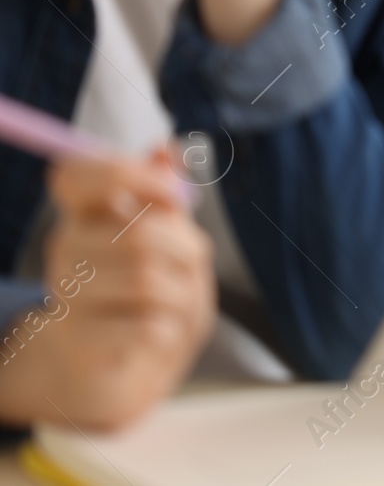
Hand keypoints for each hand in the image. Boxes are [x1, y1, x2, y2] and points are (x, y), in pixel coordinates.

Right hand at [0, 152, 216, 430]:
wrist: (116, 363)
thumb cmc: (142, 287)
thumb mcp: (161, 234)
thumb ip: (162, 192)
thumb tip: (163, 147)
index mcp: (83, 213)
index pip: (75, 173)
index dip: (127, 173)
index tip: (173, 194)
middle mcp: (65, 249)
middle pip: (137, 234)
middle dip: (186, 250)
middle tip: (193, 265)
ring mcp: (66, 296)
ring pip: (148, 281)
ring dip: (183, 294)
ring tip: (178, 303)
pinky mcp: (78, 342)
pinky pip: (147, 326)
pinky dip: (168, 331)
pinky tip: (157, 334)